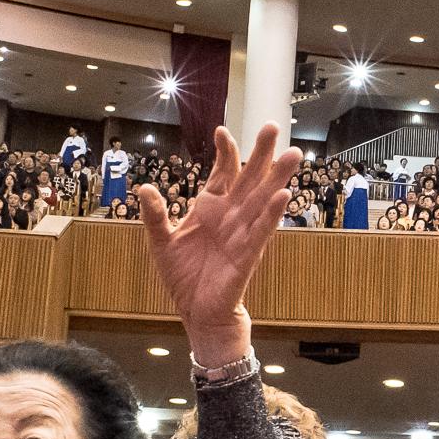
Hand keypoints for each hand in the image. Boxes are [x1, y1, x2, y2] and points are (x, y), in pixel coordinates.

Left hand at [137, 124, 300, 365]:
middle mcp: (230, 217)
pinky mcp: (248, 256)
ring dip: (277, 178)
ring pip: (263, 200)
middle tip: (272, 126)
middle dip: (261, 154)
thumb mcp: (161, 243)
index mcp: (210, 209)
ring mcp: (242, 234)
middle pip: (249, 179)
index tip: (222, 131)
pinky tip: (283, 195)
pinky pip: (262, 231)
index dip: (224, 153)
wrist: (197, 312)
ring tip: (293, 155)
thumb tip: (145, 188)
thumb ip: (156, 215)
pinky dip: (272, 214)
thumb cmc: (183, 278)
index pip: (222, 174)